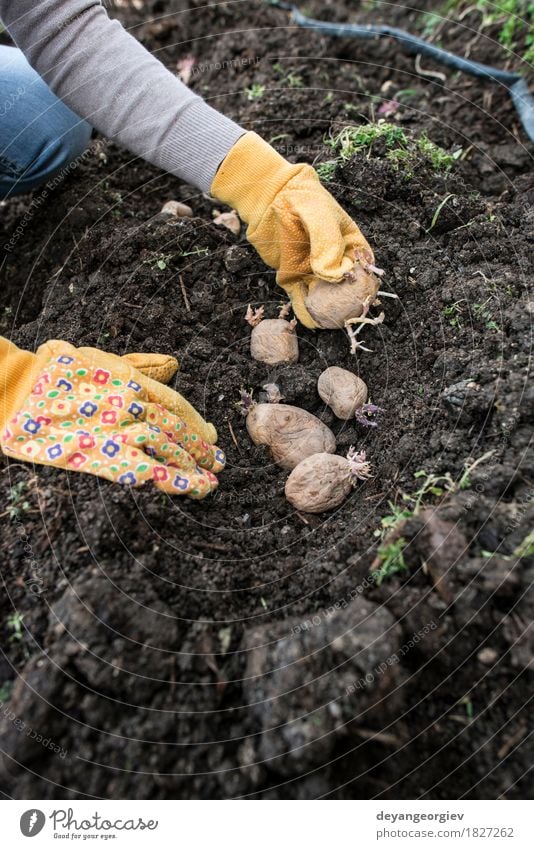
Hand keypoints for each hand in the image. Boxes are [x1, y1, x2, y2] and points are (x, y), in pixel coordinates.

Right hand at [0, 338, 223, 497]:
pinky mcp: (105, 456)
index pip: (176, 405)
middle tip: (217, 462)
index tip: (210, 436)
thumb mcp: (101, 358)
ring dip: (193, 467)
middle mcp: (133, 405)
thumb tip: (174, 364)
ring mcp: (120, 430)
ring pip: (169, 449)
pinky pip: (148, 471)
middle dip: (200, 448)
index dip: (196, 424)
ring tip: (209, 482)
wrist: (19, 390)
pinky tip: (190, 489)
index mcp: (132, 382)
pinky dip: (173, 480)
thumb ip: (141, 365)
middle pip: (177, 428)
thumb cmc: (56, 371)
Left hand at [211, 132, 373, 327]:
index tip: (364, 297)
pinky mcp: (292, 277)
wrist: (269, 198)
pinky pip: (301, 298)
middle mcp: (333, 261)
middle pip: (345, 289)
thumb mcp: (320, 215)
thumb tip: (331, 275)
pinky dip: (307, 312)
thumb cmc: (302, 200)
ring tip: (331, 325)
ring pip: (323, 297)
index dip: (366, 284)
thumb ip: (327, 242)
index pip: (364, 268)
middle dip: (347, 305)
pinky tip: (312, 323)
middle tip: (346, 316)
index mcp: (350, 244)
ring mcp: (312, 270)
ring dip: (327, 312)